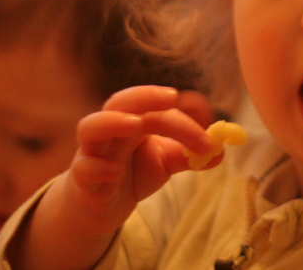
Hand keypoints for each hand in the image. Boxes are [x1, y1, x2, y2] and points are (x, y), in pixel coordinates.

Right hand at [8, 86, 218, 269]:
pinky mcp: (82, 180)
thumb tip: (220, 150)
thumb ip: (189, 153)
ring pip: (91, 126)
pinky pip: (82, 168)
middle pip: (120, 101)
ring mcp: (92, 152)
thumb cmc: (132, 173)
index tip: (207, 126)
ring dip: (113, 121)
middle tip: (173, 98)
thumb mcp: (165, 161)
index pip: (156, 109)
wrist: (100, 206)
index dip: (182, 115)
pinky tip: (114, 172)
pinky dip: (96, 167)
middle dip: (145, 96)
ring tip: (138, 125)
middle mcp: (111, 130)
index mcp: (134, 119)